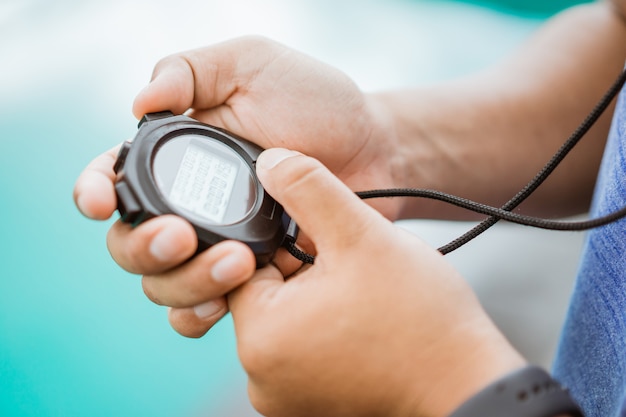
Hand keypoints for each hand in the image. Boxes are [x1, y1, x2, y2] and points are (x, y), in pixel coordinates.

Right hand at [73, 36, 402, 335]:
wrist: (376, 150)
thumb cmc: (318, 102)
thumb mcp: (252, 64)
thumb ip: (190, 70)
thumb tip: (137, 103)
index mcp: (177, 154)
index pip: (114, 177)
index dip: (94, 191)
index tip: (102, 203)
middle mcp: (188, 204)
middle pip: (130, 242)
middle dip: (144, 246)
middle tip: (180, 236)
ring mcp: (216, 243)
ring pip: (164, 283)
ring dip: (184, 281)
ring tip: (236, 263)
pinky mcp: (248, 277)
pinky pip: (204, 310)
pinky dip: (201, 313)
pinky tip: (225, 303)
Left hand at [221, 149, 523, 416]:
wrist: (466, 382)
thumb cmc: (421, 319)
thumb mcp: (361, 235)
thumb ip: (307, 188)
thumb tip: (268, 161)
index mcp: (261, 338)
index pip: (242, 267)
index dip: (283, 242)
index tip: (320, 240)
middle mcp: (262, 377)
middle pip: (264, 295)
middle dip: (300, 271)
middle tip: (345, 267)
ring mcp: (285, 396)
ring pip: (285, 322)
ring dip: (313, 298)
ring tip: (357, 295)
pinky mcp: (308, 403)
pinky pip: (301, 349)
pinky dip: (323, 329)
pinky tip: (358, 320)